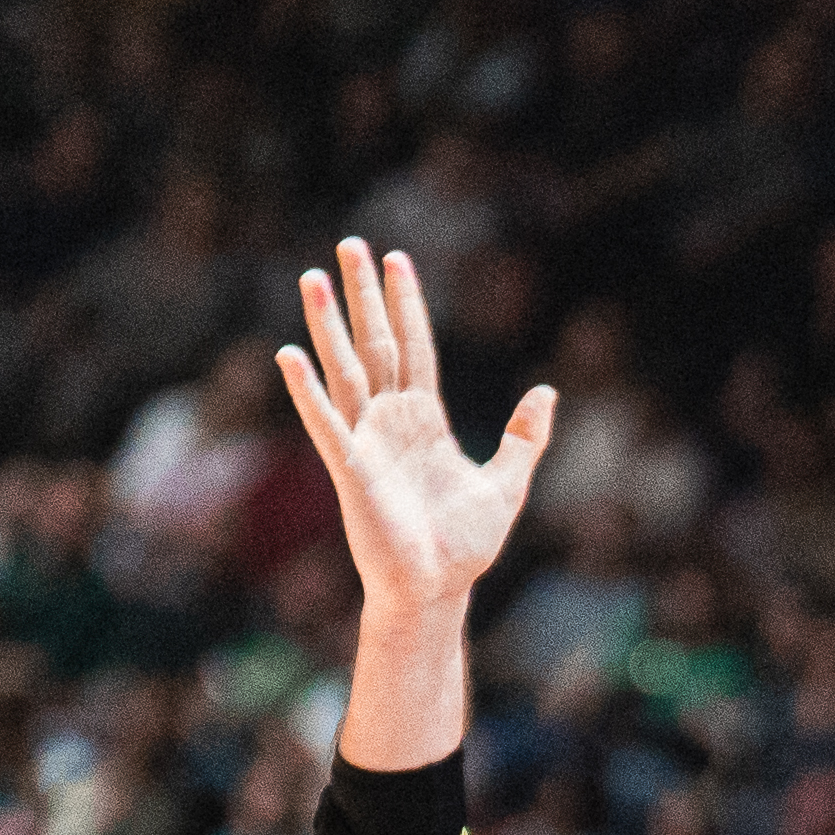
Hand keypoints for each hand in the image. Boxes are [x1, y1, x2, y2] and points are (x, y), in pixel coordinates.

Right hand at [275, 240, 553, 624]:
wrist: (437, 589)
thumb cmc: (464, 546)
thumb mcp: (507, 484)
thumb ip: (524, 437)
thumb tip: (546, 391)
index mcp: (424, 420)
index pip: (414, 347)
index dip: (407, 304)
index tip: (397, 260)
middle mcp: (390, 422)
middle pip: (375, 343)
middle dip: (363, 294)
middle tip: (349, 244)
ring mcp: (366, 441)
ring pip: (345, 369)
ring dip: (328, 325)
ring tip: (312, 279)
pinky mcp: (351, 469)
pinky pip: (327, 423)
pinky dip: (308, 392)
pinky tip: (288, 355)